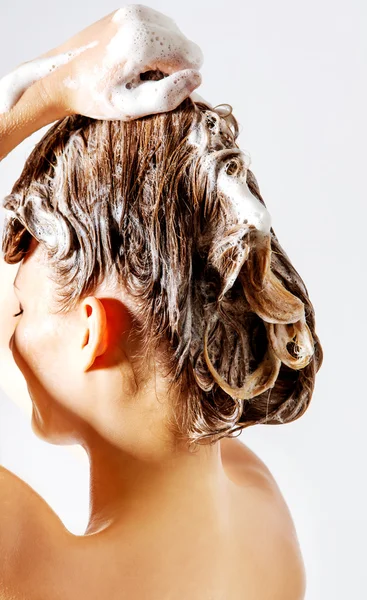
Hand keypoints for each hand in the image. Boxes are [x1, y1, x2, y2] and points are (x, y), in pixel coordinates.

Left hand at [0, 4, 202, 120]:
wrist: (60, 76)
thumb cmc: (94, 96)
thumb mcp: (130, 107)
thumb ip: (167, 96)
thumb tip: (196, 78)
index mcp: (142, 39)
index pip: (193, 58)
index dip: (180, 80)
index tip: (153, 89)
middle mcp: (140, 17)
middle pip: (185, 45)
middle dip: (172, 67)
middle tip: (143, 82)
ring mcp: (133, 10)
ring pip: (174, 36)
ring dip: (163, 57)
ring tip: (136, 72)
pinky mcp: (128, 10)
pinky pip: (159, 29)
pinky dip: (153, 46)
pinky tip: (132, 60)